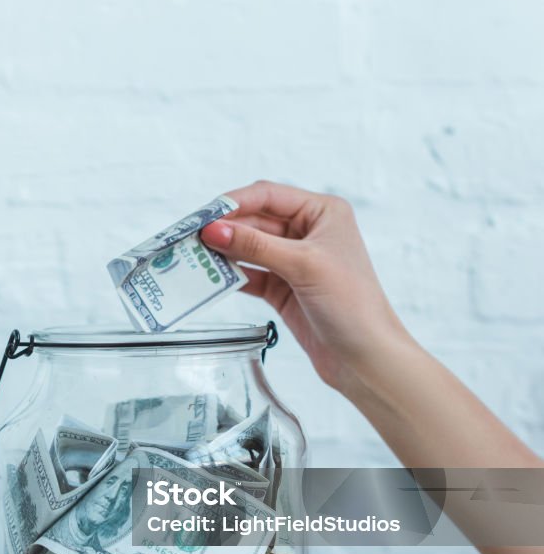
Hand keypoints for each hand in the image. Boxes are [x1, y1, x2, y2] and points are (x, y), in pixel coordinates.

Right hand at [202, 181, 408, 393]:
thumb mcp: (303, 266)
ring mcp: (294, 261)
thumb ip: (255, 246)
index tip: (202, 215)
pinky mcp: (284, 288)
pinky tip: (210, 277)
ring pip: (249, 248)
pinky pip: (250, 274)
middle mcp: (308, 232)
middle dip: (224, 229)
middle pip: (255, 221)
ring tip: (192, 257)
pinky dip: (231, 275)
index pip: (269, 196)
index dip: (234, 203)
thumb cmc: (351, 304)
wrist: (365, 358)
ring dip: (223, 252)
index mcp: (322, 212)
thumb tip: (213, 229)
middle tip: (188, 238)